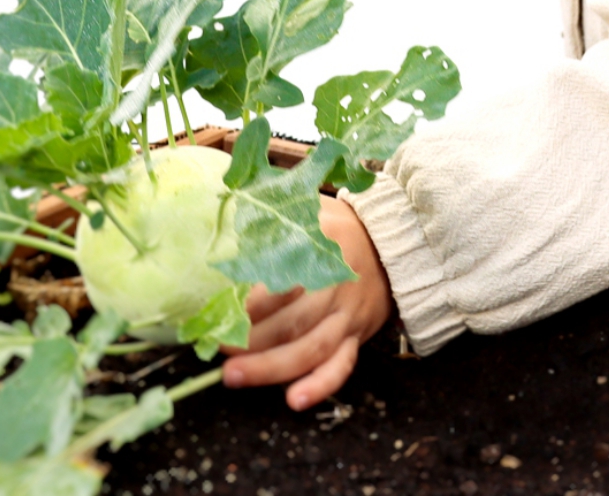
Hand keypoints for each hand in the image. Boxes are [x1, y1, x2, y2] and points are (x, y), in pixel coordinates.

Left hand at [220, 194, 391, 409]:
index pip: (280, 275)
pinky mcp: (357, 336)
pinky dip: (320, 386)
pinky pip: (341, 366)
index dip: (246, 297)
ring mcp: (349, 313)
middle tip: (214, 346)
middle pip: (292, 318)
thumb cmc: (336, 227)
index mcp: (321, 246)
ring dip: (270, 367)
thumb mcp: (307, 208)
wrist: (395, 240)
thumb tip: (217, 210)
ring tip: (233, 376)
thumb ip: (267, 211)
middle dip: (249, 338)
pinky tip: (294, 400)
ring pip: (310, 348)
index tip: (213, 307)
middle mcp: (337, 283)